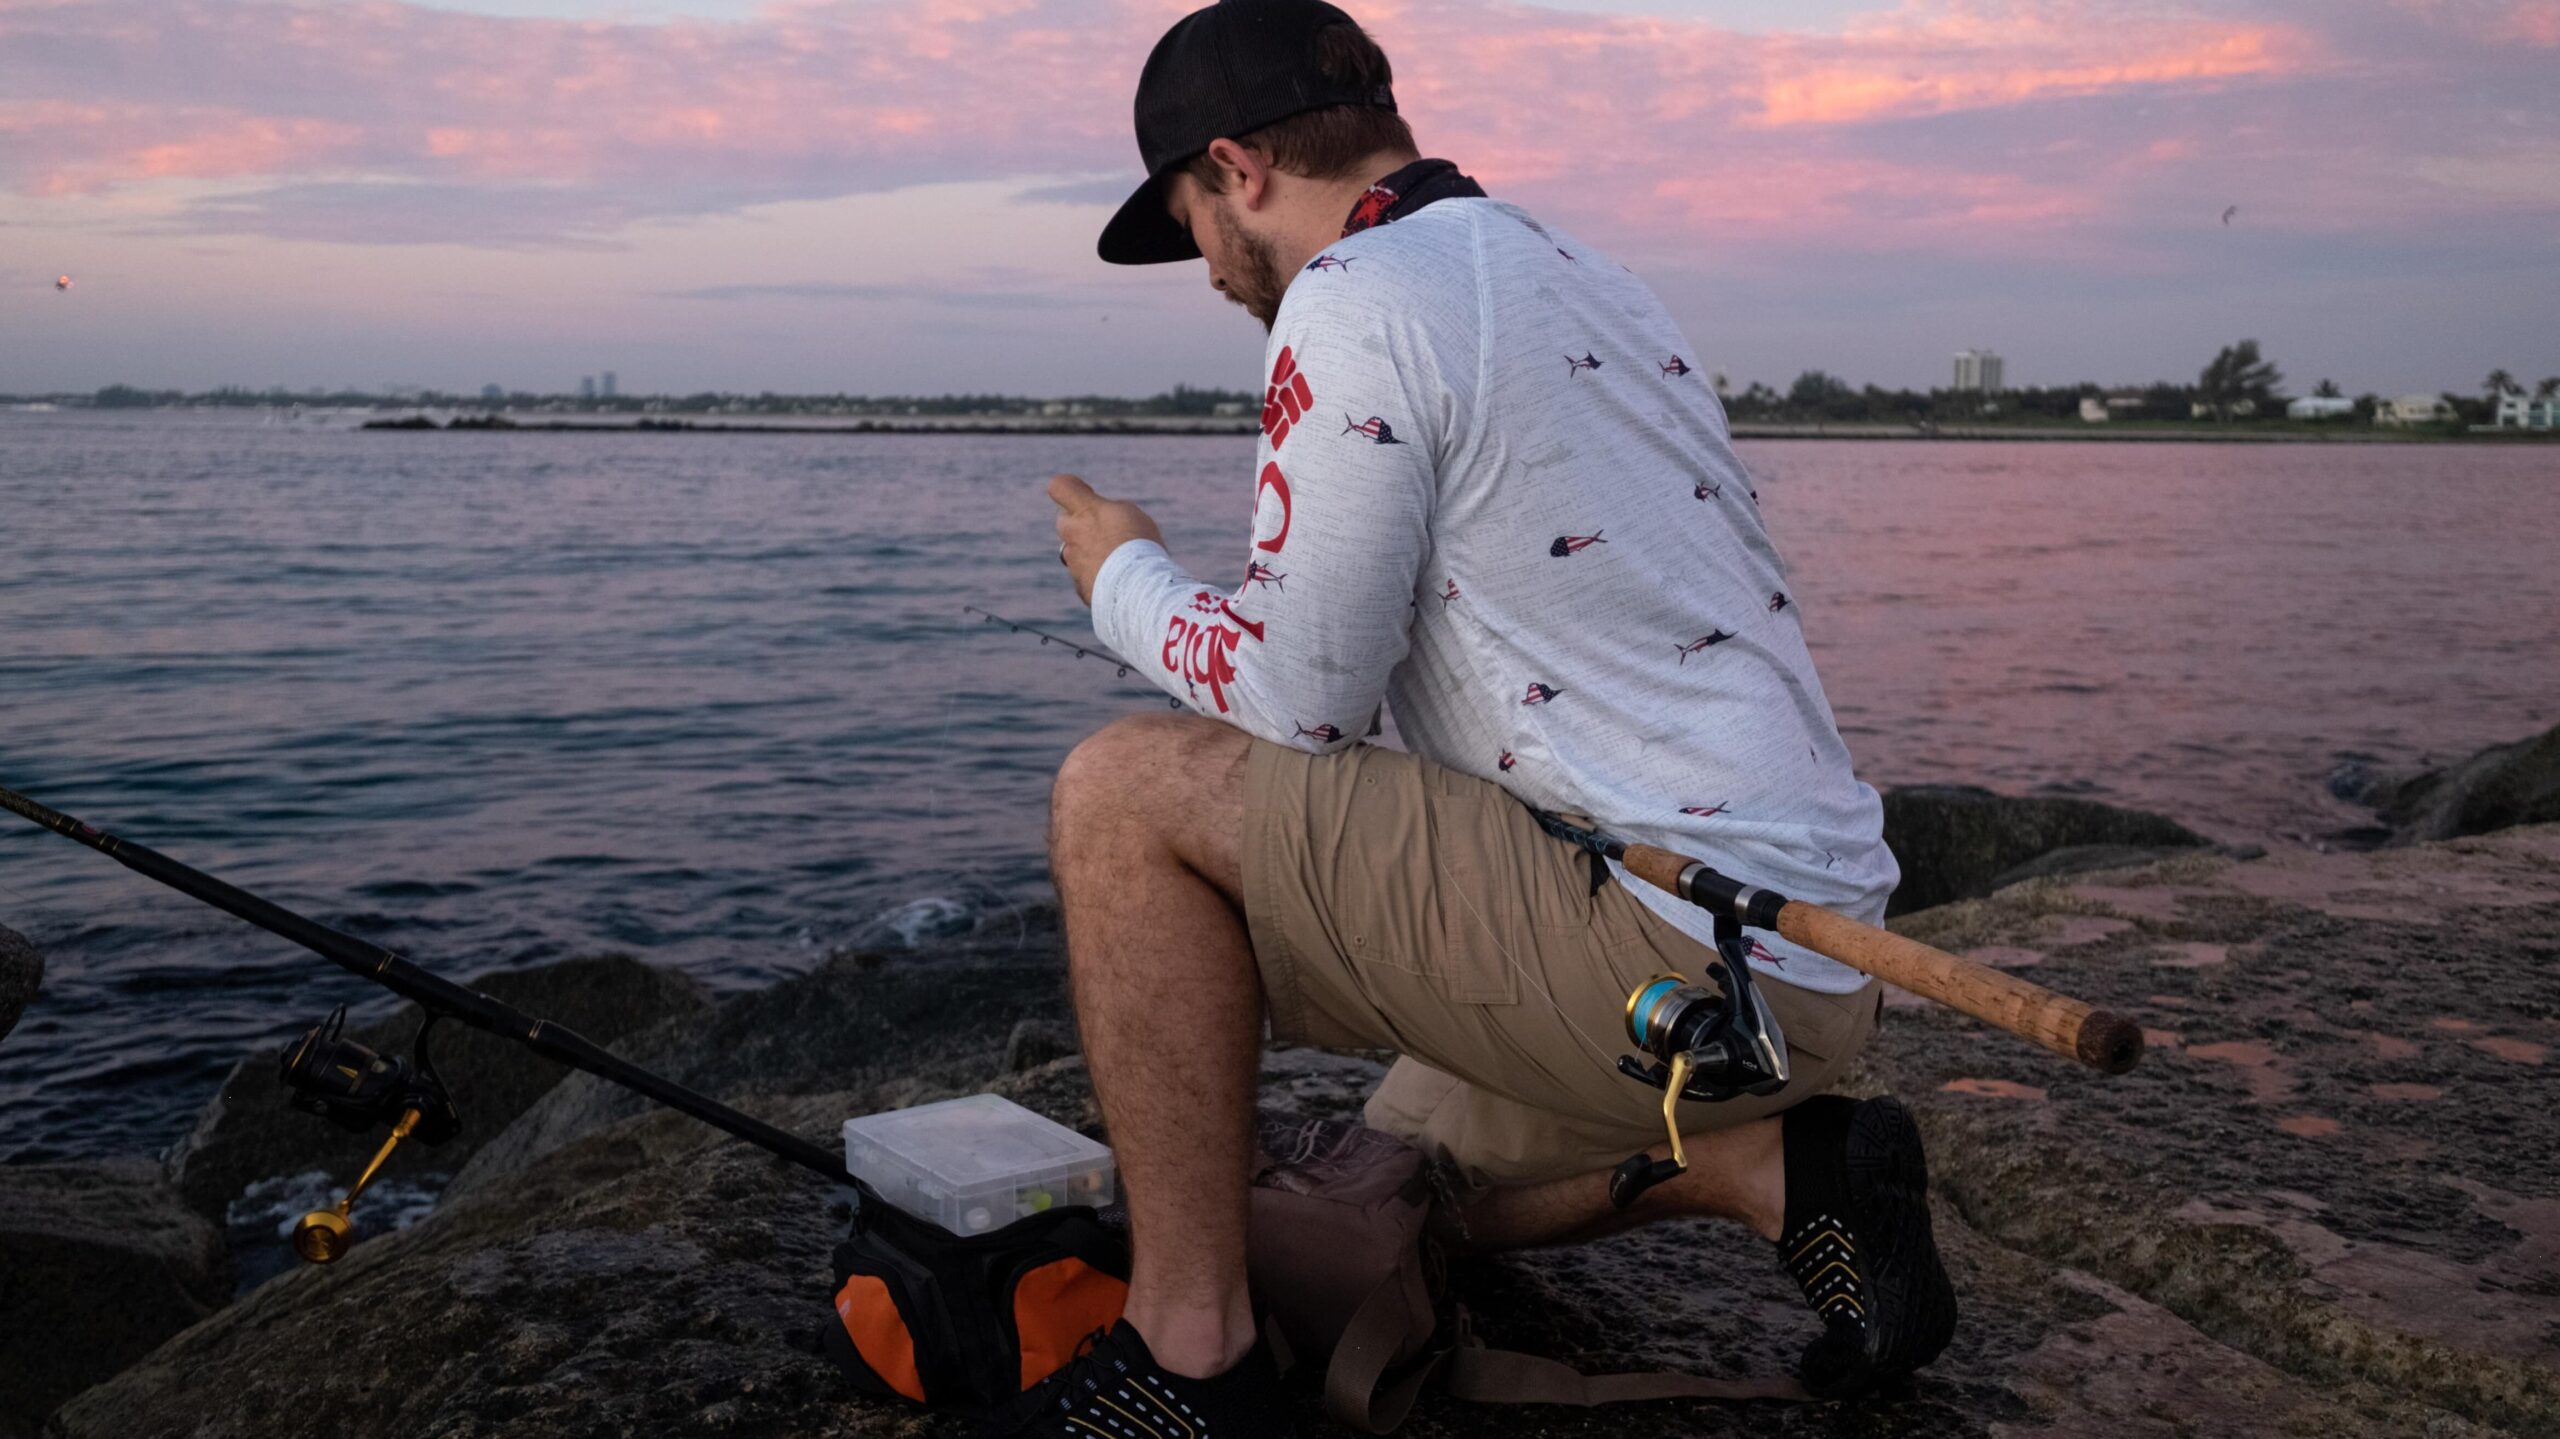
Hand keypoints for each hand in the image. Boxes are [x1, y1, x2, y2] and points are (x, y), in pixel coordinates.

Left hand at [1048, 473, 1164, 606]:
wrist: (1137, 589)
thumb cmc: (1139, 546)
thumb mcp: (1132, 515)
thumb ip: (1110, 511)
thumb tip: (1102, 518)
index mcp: (1086, 511)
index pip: (1060, 486)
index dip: (1072, 488)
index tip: (1087, 494)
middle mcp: (1073, 534)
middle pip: (1065, 521)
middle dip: (1081, 524)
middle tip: (1107, 532)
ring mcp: (1073, 562)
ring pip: (1074, 551)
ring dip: (1091, 553)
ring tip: (1120, 562)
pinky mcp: (1080, 586)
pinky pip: (1085, 575)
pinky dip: (1098, 576)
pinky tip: (1119, 581)